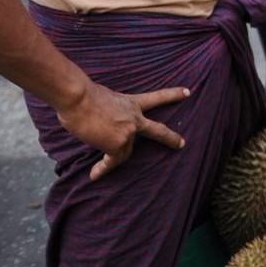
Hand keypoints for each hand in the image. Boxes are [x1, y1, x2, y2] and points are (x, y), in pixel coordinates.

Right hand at [56, 81, 189, 180]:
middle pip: (157, 130)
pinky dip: (102, 169)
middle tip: (181, 144)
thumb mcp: (103, 98)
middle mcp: (134, 118)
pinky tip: (95, 174)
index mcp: (131, 103)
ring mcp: (128, 132)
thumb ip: (109, 111)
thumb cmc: (81, 95)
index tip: (187, 92)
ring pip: (124, 152)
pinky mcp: (117, 144)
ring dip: (113, 158)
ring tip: (99, 169)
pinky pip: (111, 161)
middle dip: (170, 138)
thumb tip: (100, 121)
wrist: (78, 98)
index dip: (172, 95)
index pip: (157, 98)